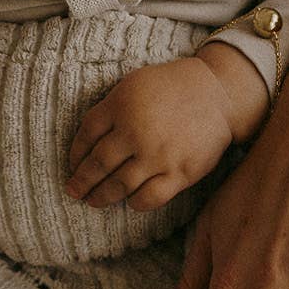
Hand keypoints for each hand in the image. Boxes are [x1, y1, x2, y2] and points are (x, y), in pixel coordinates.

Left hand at [65, 57, 234, 210]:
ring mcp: (158, 155)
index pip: (86, 135)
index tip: (72, 166)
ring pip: (119, 186)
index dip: (75, 155)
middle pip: (98, 164)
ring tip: (93, 201)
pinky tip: (129, 201)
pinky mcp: (180, 173)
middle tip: (74, 191)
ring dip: (102, 196)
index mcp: (121, 105)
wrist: (216, 93)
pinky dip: (135, 203)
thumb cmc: (170, 87)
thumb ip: (109, 109)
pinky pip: (149, 198)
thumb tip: (86, 143)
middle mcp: (136, 131)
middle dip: (81, 182)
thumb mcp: (132, 84)